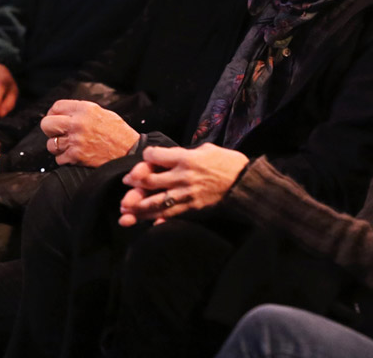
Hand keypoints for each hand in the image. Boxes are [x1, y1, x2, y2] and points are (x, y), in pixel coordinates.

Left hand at [40, 100, 138, 167]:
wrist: (129, 150)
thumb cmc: (118, 132)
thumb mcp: (102, 112)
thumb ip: (82, 111)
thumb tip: (65, 114)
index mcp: (85, 109)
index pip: (56, 107)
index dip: (53, 113)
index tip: (55, 118)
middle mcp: (78, 123)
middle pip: (47, 124)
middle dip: (49, 129)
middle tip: (57, 132)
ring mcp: (76, 141)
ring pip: (51, 144)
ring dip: (57, 146)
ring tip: (68, 145)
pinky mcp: (76, 157)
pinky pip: (59, 159)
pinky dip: (64, 158)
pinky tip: (74, 155)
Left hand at [117, 144, 248, 225]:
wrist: (245, 184)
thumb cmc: (228, 163)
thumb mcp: (206, 149)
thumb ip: (186, 152)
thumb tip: (171, 155)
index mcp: (185, 158)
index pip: (153, 156)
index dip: (147, 157)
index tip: (146, 159)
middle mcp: (182, 177)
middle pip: (148, 180)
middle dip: (134, 181)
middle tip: (128, 183)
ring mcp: (186, 195)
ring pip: (154, 202)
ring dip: (138, 207)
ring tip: (126, 209)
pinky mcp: (192, 210)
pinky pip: (170, 216)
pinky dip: (157, 220)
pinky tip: (147, 223)